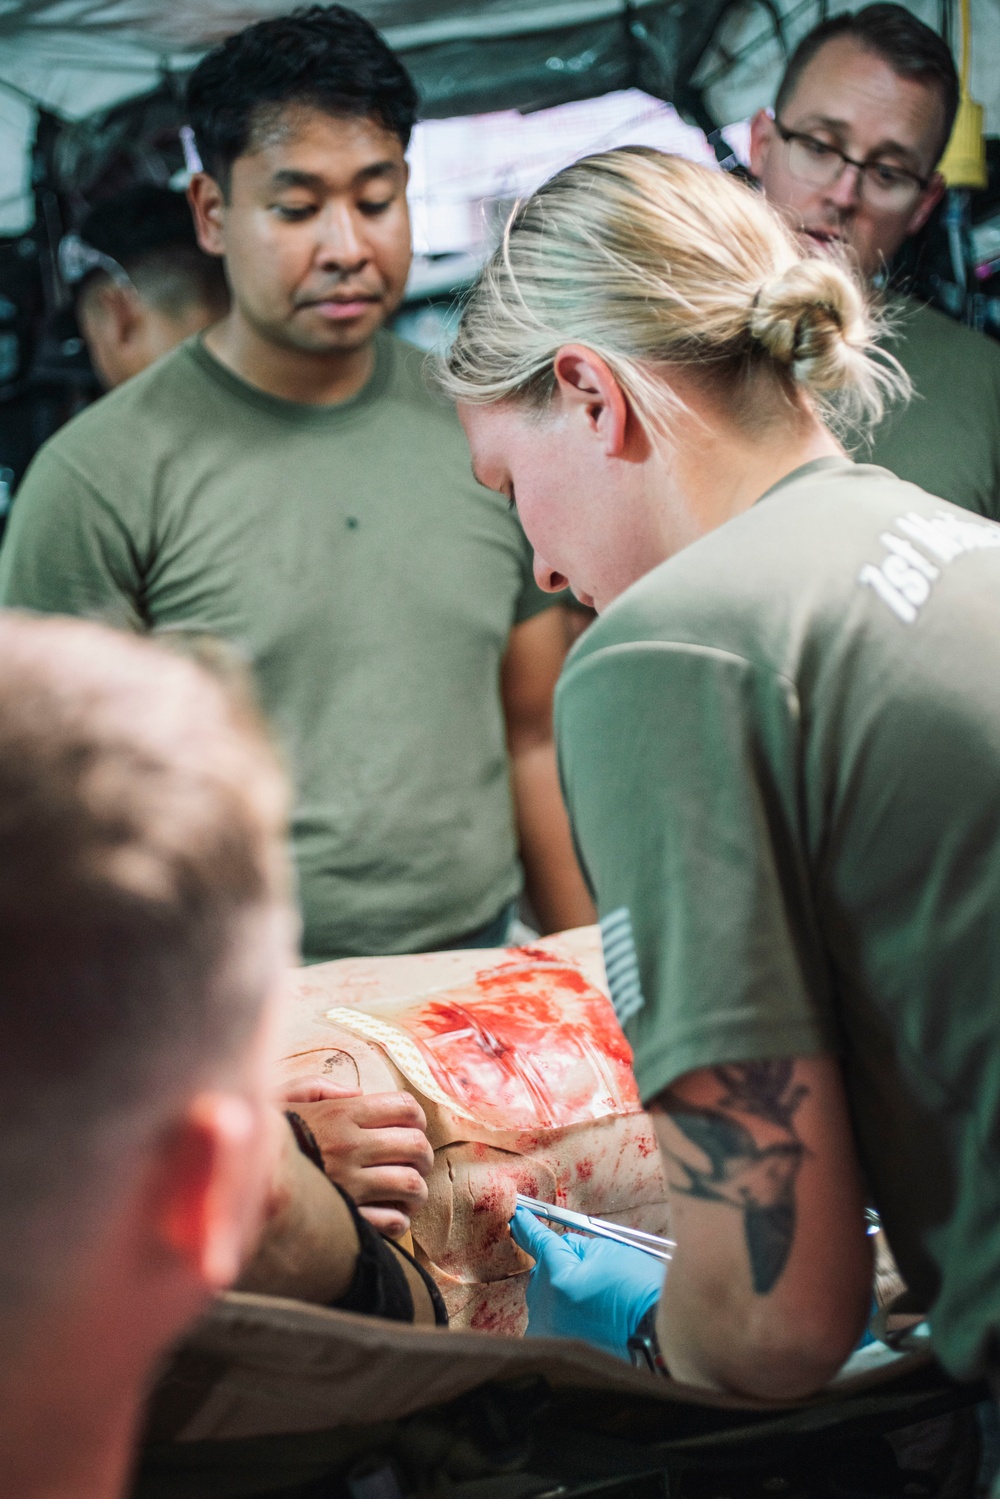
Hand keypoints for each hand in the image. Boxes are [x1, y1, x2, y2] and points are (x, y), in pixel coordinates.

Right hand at [278, 1076, 433, 1238]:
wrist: (237, 1179)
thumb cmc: (266, 1138)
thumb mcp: (286, 1096)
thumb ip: (320, 1086)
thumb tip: (358, 1092)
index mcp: (342, 1113)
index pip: (405, 1108)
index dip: (417, 1118)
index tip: (411, 1127)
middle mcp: (351, 1146)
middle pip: (416, 1146)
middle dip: (423, 1155)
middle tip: (417, 1161)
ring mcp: (351, 1184)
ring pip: (410, 1184)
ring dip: (416, 1189)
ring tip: (409, 1190)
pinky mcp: (347, 1216)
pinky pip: (393, 1221)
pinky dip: (400, 1219)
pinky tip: (392, 1214)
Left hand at [510, 1205, 664, 1359]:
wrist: (656, 1334)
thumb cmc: (639, 1290)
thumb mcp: (609, 1252)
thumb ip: (577, 1247)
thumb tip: (562, 1248)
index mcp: (559, 1278)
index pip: (538, 1243)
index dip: (528, 1227)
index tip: (518, 1216)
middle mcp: (547, 1307)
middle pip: (540, 1274)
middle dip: (555, 1266)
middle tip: (586, 1270)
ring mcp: (550, 1330)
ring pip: (543, 1298)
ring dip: (558, 1291)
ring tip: (591, 1297)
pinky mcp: (556, 1347)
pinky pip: (547, 1321)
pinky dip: (560, 1313)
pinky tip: (581, 1313)